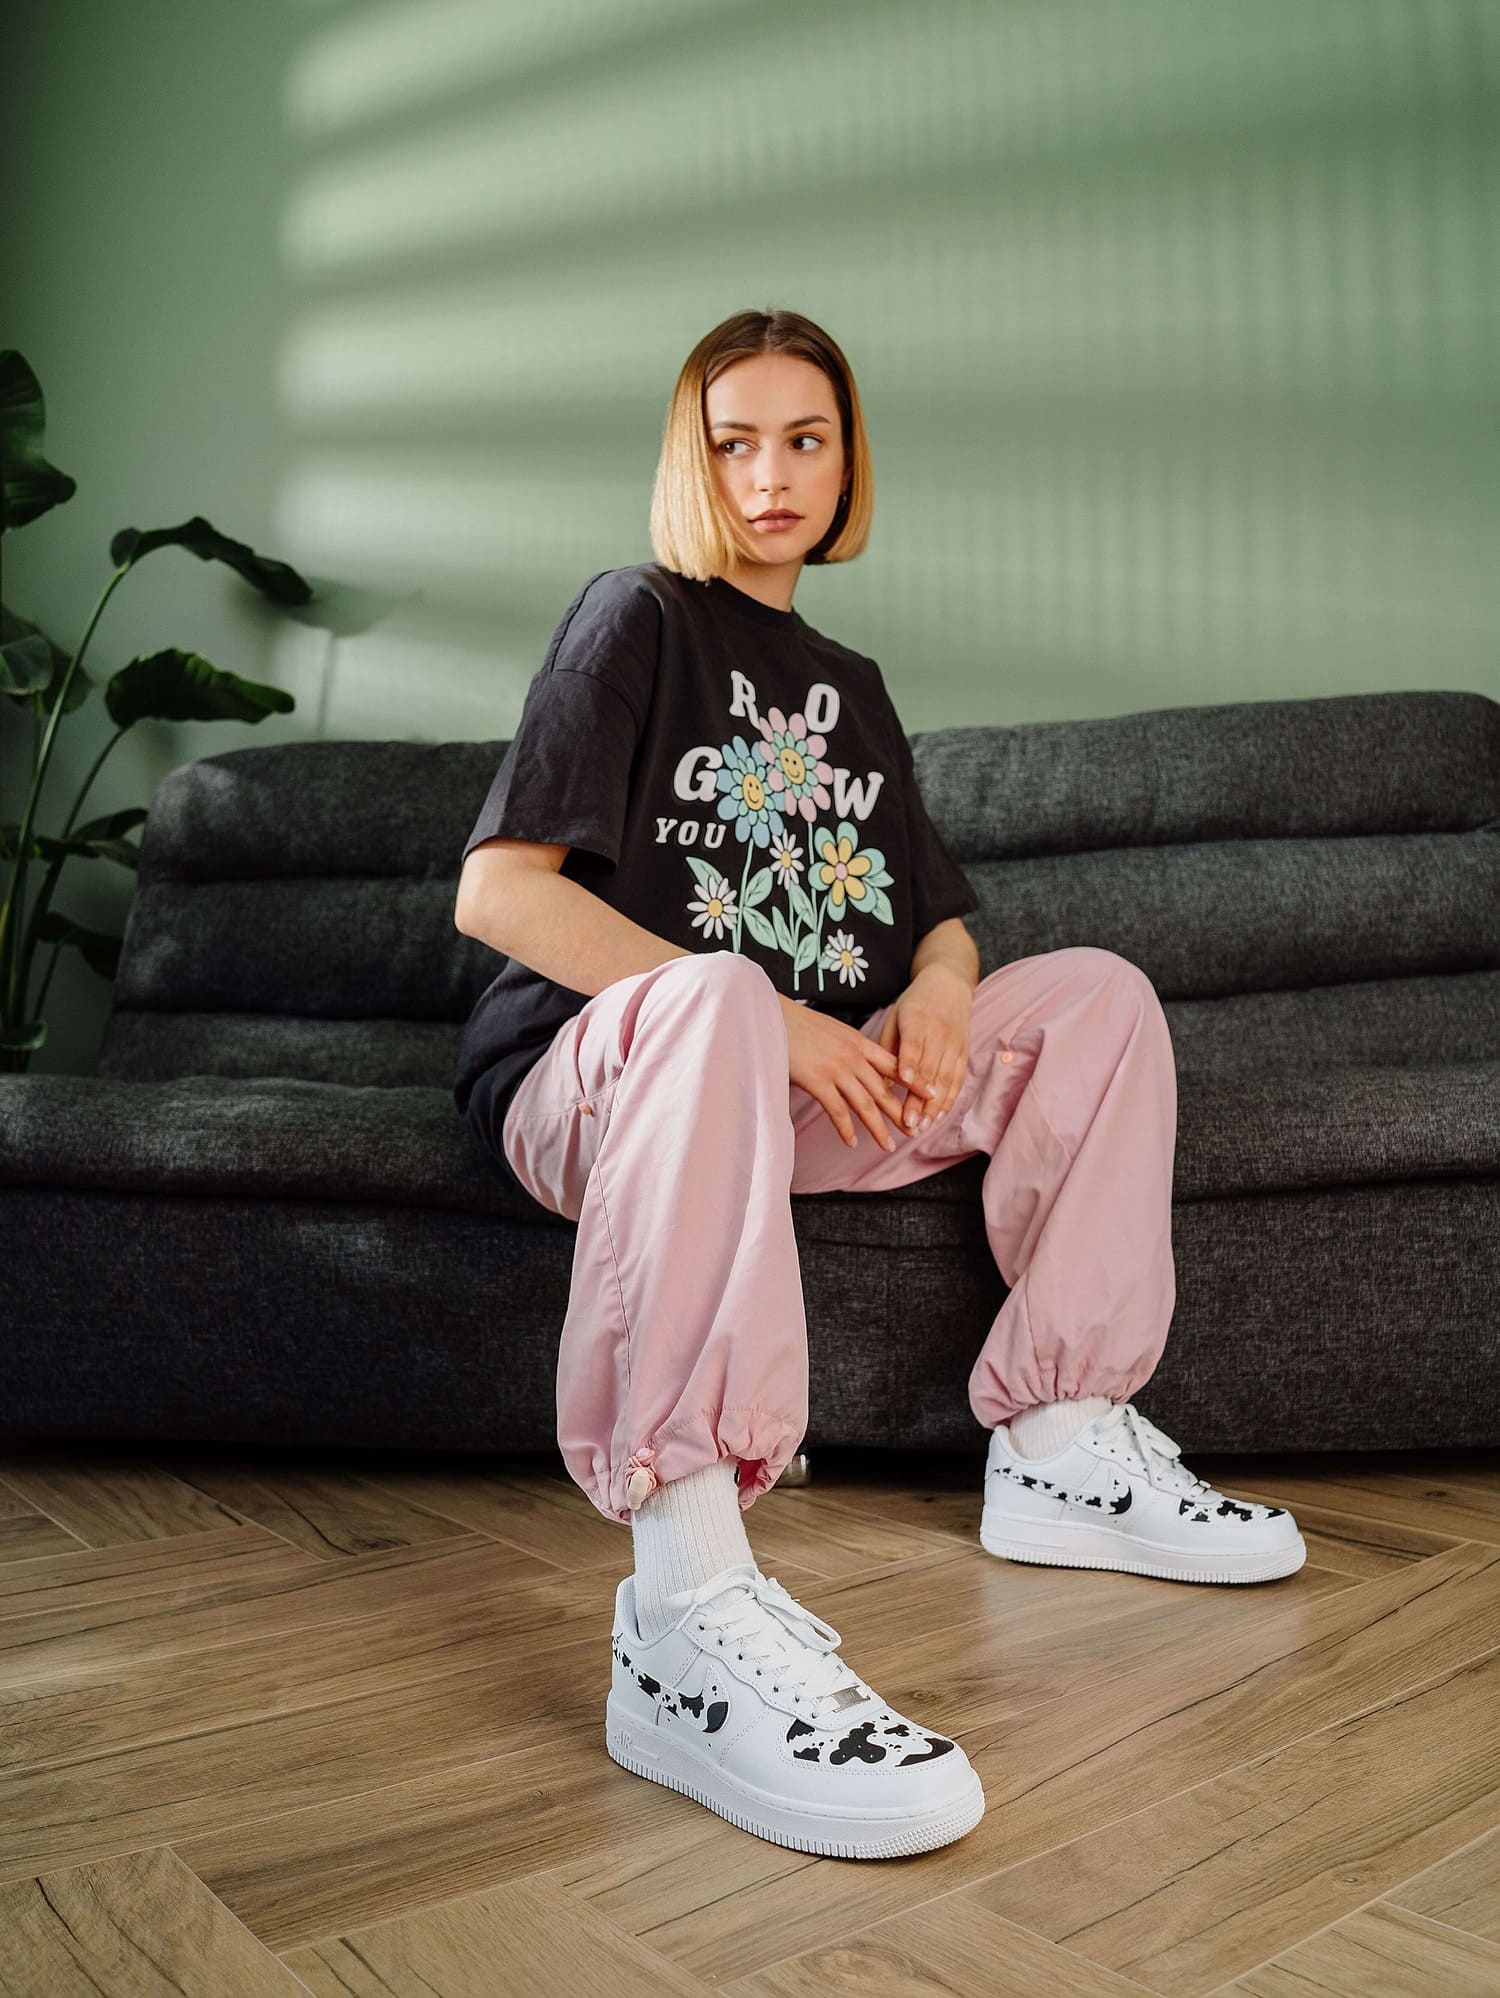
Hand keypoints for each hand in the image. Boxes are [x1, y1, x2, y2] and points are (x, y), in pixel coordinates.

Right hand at [781, 999, 909, 1151]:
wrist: (772, 1016)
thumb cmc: (798, 1024)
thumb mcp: (833, 1032)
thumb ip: (849, 1049)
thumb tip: (860, 1065)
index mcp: (859, 1043)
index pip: (895, 1065)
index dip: (915, 1081)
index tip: (932, 1094)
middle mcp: (853, 1057)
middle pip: (884, 1090)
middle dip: (902, 1113)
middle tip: (916, 1130)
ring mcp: (836, 1069)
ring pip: (865, 1104)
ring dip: (878, 1128)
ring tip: (890, 1146)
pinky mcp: (817, 1081)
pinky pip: (837, 1111)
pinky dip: (846, 1129)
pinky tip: (852, 1143)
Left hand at [875, 964, 972, 1133]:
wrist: (949, 985)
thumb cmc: (914, 1004)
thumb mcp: (895, 1018)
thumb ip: (887, 1048)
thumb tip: (877, 1082)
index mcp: (917, 1020)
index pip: (914, 1045)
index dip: (911, 1064)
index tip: (905, 1083)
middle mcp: (939, 1033)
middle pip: (930, 1070)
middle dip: (919, 1099)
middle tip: (908, 1123)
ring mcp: (954, 1044)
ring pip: (945, 1079)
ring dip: (934, 1106)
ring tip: (921, 1127)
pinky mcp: (964, 1053)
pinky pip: (957, 1080)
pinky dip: (949, 1100)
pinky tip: (938, 1116)